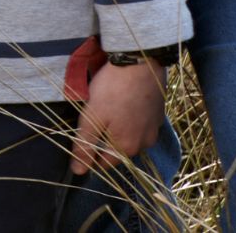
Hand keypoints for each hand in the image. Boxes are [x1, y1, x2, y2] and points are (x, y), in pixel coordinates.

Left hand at [72, 59, 164, 174]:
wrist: (141, 63)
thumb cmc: (113, 90)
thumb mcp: (92, 117)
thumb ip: (85, 145)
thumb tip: (78, 171)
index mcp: (126, 148)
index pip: (104, 164)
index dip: (89, 155)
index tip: (79, 140)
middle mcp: (144, 144)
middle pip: (117, 151)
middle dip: (103, 140)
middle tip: (92, 119)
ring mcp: (154, 129)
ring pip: (130, 137)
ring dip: (117, 129)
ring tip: (107, 111)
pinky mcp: (157, 115)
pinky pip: (139, 124)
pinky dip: (129, 119)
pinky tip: (122, 105)